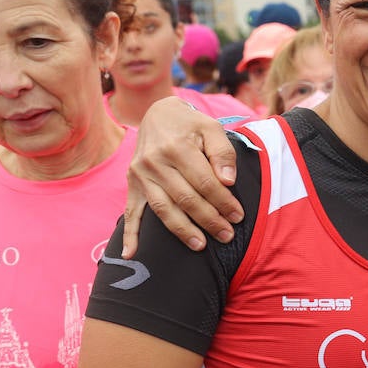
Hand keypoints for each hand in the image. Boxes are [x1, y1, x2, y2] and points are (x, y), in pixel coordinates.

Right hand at [122, 97, 240, 257]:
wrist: (158, 113)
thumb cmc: (191, 124)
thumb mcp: (211, 128)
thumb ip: (223, 152)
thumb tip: (228, 180)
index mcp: (177, 147)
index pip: (205, 182)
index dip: (223, 201)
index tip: (238, 216)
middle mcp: (154, 162)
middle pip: (185, 198)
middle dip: (209, 220)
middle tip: (227, 235)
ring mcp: (140, 174)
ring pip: (163, 209)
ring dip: (182, 230)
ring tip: (200, 246)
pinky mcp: (132, 183)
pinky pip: (130, 211)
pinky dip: (130, 234)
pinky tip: (130, 253)